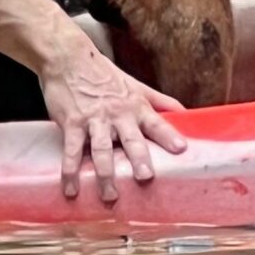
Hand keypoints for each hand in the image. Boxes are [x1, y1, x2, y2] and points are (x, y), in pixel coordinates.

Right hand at [39, 36, 188, 202]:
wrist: (69, 58)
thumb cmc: (104, 74)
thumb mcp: (136, 86)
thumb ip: (160, 101)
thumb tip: (185, 114)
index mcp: (136, 106)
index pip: (156, 123)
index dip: (169, 135)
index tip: (181, 149)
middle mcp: (118, 114)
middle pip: (130, 139)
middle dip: (139, 158)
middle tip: (145, 177)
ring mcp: (94, 119)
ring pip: (102, 150)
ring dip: (105, 174)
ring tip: (110, 196)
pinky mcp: (72, 123)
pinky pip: (72, 150)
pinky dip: (71, 171)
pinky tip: (71, 189)